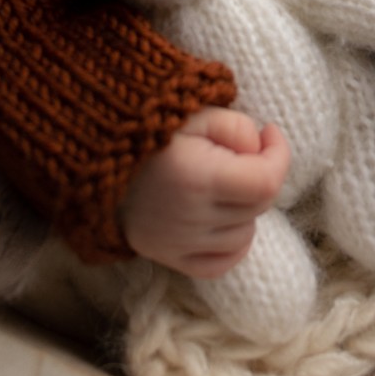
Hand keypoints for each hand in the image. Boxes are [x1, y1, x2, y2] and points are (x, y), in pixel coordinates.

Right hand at [120, 107, 290, 276]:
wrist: (96, 158)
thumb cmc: (150, 127)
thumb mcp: (196, 112)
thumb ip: (237, 128)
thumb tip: (260, 150)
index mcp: (197, 178)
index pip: (266, 183)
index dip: (279, 154)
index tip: (269, 132)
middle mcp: (189, 218)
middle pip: (258, 207)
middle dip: (261, 175)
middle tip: (242, 151)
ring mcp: (178, 244)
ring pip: (245, 235)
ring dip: (245, 208)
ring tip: (223, 180)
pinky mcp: (169, 258)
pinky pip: (221, 263)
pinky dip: (232, 242)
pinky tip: (224, 216)